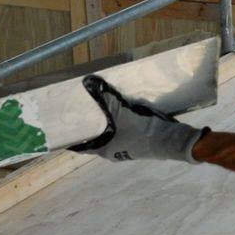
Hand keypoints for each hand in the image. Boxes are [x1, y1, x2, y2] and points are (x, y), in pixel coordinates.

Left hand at [81, 76, 204, 163]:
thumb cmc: (141, 129)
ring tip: (97, 113)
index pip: (83, 147)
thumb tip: (89, 82)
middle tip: (80, 115)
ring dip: (103, 128)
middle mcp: (113, 153)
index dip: (73, 141)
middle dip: (88, 129)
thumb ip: (105, 97)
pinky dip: (115, 127)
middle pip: (96, 140)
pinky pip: (120, 135)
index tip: (64, 132)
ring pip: (109, 138)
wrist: (170, 140)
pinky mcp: (137, 145)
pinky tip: (117, 115)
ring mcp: (126, 150)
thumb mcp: (121, 110)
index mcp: (105, 150)